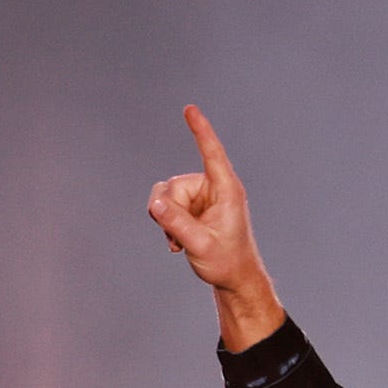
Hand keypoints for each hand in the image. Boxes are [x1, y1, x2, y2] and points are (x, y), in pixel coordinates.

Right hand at [143, 103, 286, 350]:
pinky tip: (177, 242)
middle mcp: (214, 188)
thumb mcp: (199, 245)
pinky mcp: (192, 205)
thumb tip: (154, 203)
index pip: (211, 154)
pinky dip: (166, 223)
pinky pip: (164, 205)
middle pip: (172, 185)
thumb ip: (176, 223)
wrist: (233, 278)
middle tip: (179, 236)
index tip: (190, 109)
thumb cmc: (226, 262)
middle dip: (167, 210)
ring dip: (166, 219)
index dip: (200, 131)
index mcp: (226, 191)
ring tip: (181, 241)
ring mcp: (202, 196)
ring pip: (165, 195)